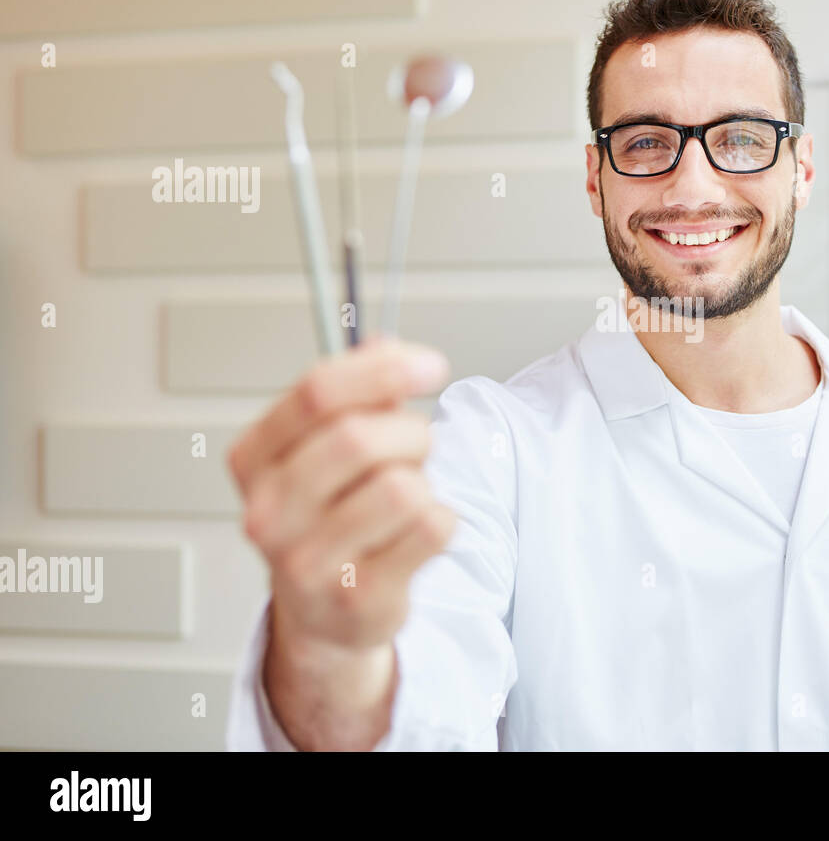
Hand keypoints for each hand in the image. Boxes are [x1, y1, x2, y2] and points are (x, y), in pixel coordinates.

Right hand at [228, 337, 454, 652]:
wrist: (325, 616)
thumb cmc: (329, 518)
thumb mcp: (326, 448)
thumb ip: (358, 394)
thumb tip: (387, 346)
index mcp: (254, 459)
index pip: (316, 392)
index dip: (383, 369)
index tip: (430, 366)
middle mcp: (269, 513)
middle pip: (359, 438)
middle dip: (410, 433)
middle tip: (417, 447)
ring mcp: (308, 563)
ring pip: (402, 487)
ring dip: (424, 482)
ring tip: (408, 496)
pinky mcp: (358, 600)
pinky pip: (432, 529)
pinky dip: (441, 521)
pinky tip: (414, 535)